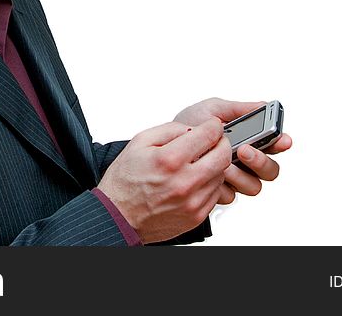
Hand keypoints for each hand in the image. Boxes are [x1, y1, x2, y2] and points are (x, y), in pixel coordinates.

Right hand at [97, 117, 231, 242]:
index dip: (213, 126)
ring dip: (214, 165)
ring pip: (221, 175)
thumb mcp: (139, 142)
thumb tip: (192, 128)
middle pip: (222, 155)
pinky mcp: (196, 216)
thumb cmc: (125, 181)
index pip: (208, 135)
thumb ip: (169, 130)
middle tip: (213, 141)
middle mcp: (184, 181)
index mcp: (169, 159)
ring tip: (197, 163)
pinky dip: (209, 183)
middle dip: (221, 143)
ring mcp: (192, 201)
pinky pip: (215, 194)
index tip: (213, 125)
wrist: (119, 216)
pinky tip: (193, 180)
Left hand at [173, 98, 292, 200]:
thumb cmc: (189, 124)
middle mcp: (246, 162)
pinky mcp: (221, 192)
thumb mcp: (211, 110)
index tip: (280, 139)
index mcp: (248, 140)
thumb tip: (262, 105)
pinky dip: (220, 184)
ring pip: (253, 186)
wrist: (164, 145)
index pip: (274, 144)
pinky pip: (231, 195)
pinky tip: (207, 174)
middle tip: (243, 150)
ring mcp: (235, 179)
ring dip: (237, 173)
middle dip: (260, 160)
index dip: (281, 142)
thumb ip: (237, 109)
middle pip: (270, 170)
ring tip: (220, 162)